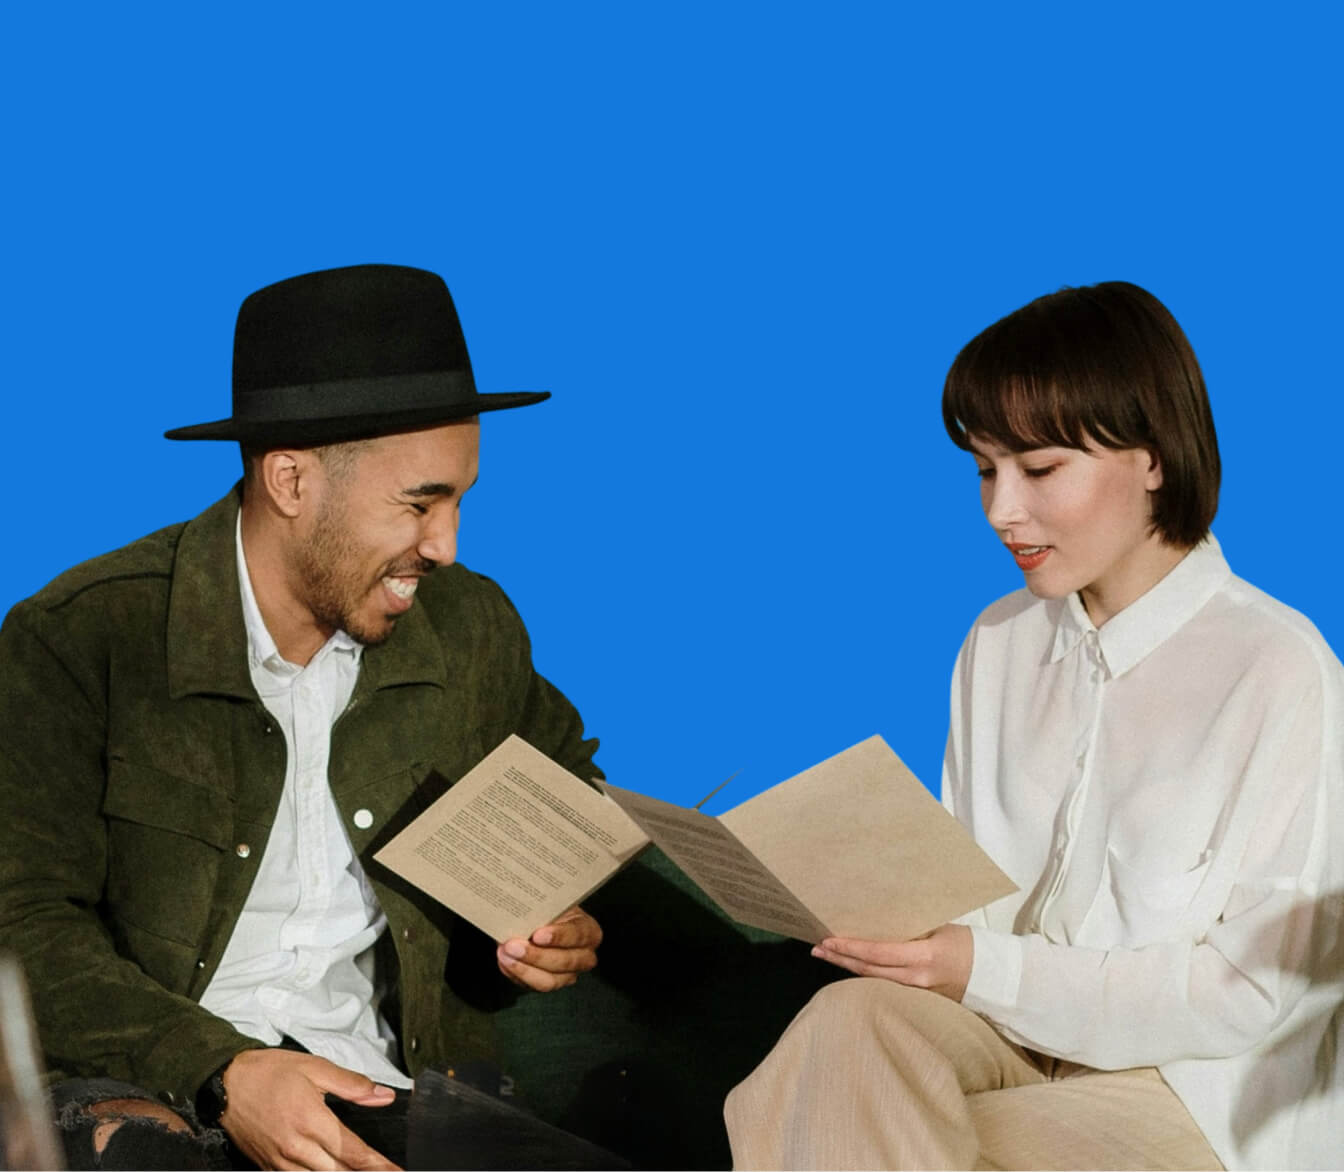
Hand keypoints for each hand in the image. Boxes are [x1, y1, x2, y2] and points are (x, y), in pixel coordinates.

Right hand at [220, 1048, 399, 1170]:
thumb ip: (351, 1085)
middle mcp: (297, 1148)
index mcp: (312, 1121)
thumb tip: (384, 1096)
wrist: (225, 1083)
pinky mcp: (267, 1167)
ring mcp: (280, 1162)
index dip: (377, 1165)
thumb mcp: (315, 1067)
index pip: (353, 1152)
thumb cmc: (271, 1072)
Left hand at [497, 905, 601, 990]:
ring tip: (505, 955)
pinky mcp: (550, 984)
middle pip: (564, 962)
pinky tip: (505, 962)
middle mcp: (584, 956)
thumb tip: (523, 911)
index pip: (578, 935)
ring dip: (523, 969)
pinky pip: (532, 986)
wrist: (541, 921)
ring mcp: (568, 974)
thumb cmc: (548, 910)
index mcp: (589, 931)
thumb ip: (542, 909)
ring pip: (549, 981)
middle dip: (536, 955)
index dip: (559, 936)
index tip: (538, 935)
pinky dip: (516, 974)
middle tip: (513, 945)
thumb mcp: (550, 904)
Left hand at [811, 922, 973, 1001]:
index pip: (878, 953)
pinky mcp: (917, 998)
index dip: (851, 947)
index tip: (828, 940)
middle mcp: (916, 978)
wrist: (994, 979)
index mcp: (923, 956)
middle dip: (840, 958)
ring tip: (827, 955)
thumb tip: (881, 921)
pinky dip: (865, 973)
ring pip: (874, 979)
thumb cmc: (969, 946)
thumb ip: (911, 930)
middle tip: (817, 948)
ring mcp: (916, 992)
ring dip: (848, 966)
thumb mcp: (940, 930)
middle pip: (869, 970)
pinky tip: (851, 965)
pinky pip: (885, 984)